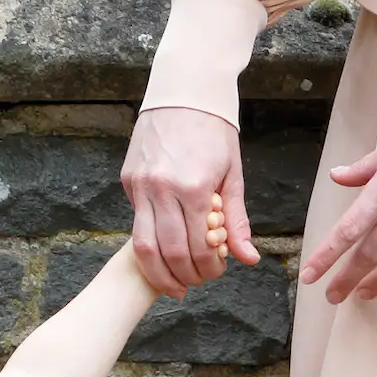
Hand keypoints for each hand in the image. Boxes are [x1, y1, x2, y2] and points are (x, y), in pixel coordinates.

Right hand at [124, 106, 259, 295]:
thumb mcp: (232, 174)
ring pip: (141, 246)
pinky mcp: (128, 180)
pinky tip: (162, 252)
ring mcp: (140, 185)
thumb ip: (236, 220)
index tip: (216, 272)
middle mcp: (162, 189)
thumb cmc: (214, 131)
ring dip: (158, 272)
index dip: (208, 269)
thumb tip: (247, 258)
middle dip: (183, 277)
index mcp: (194, 187)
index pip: (198, 248)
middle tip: (194, 284)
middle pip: (167, 254)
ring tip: (173, 283)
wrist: (184, 92)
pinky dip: (148, 243)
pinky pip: (136, 221)